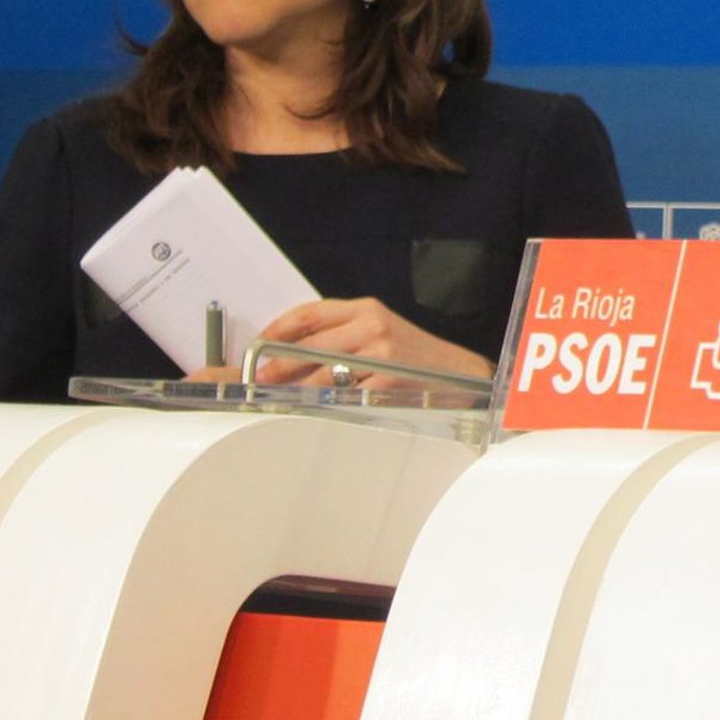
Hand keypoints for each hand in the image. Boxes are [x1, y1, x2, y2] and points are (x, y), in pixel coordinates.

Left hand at [247, 297, 495, 387]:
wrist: (460, 374)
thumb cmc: (416, 356)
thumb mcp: (381, 331)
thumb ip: (343, 333)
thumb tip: (293, 351)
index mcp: (367, 309)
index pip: (309, 313)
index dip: (277, 329)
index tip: (259, 345)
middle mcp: (371, 327)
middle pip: (307, 345)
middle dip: (277, 366)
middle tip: (260, 380)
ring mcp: (379, 356)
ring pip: (318, 375)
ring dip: (294, 390)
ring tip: (281, 398)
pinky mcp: (384, 384)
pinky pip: (340, 397)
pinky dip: (321, 405)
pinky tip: (313, 410)